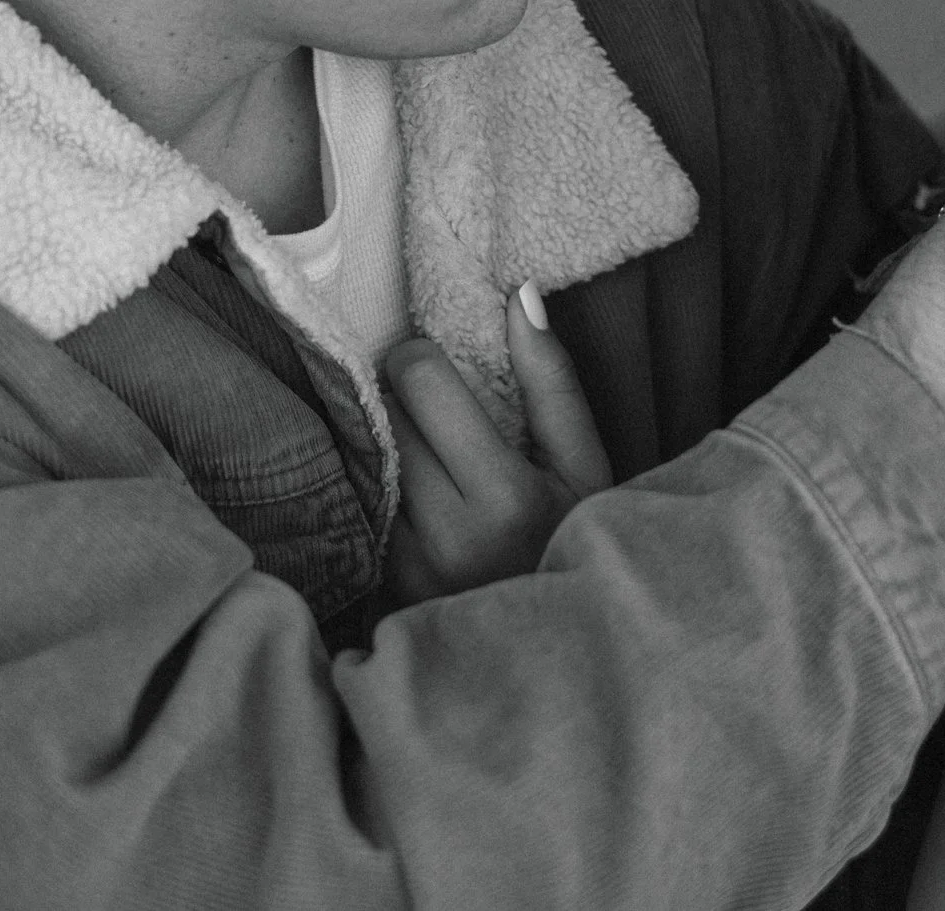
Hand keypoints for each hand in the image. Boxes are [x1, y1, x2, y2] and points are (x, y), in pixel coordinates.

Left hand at [380, 284, 613, 606]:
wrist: (560, 650)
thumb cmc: (576, 541)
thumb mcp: (585, 466)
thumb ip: (552, 380)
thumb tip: (521, 294)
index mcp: (507, 496)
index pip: (419, 380)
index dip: (421, 361)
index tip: (439, 375)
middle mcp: (449, 537)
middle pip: (383, 416)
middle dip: (400, 405)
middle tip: (430, 419)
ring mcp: (408, 571)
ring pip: (363, 461)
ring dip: (383, 449)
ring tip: (423, 462)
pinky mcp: (382, 592)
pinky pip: (359, 509)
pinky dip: (376, 493)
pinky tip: (410, 503)